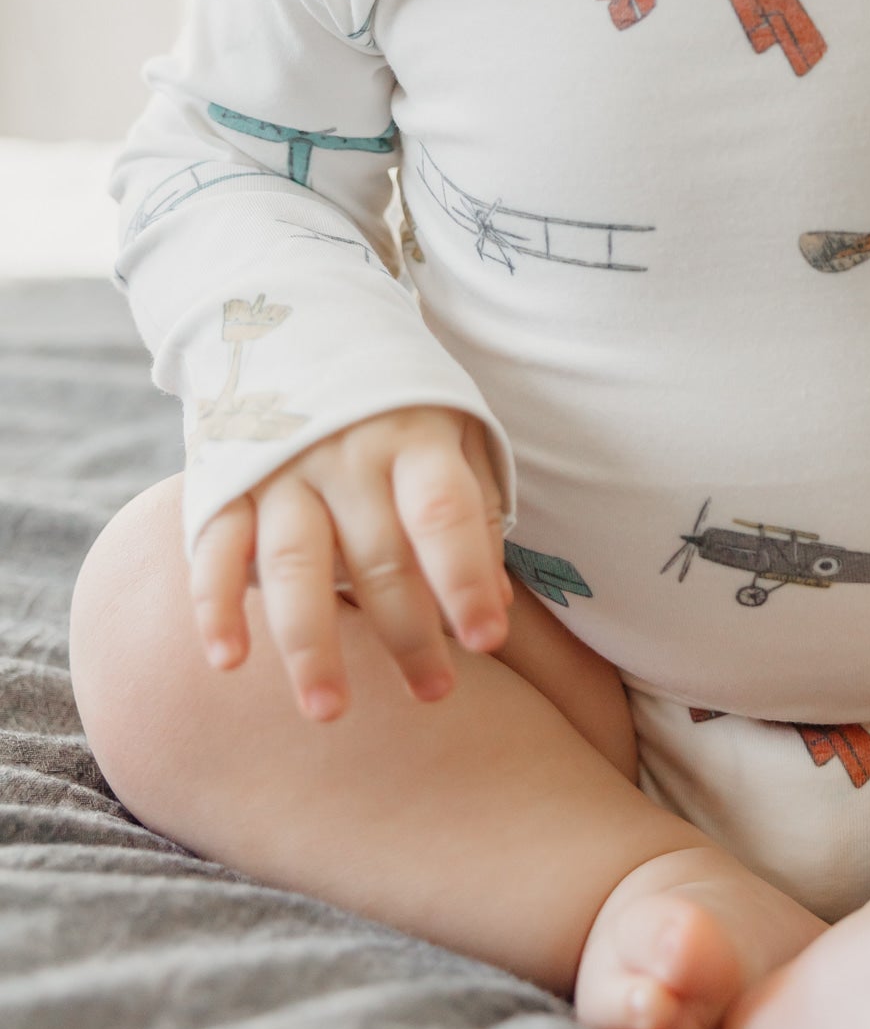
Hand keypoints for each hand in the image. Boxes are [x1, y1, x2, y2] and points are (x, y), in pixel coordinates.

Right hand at [189, 407, 511, 721]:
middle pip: (376, 556)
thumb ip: (472, 514)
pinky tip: (228, 662)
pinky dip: (215, 606)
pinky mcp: (224, 482)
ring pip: (294, 564)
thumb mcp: (454, 429)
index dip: (465, 577)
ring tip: (328, 711)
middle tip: (435, 695)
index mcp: (413, 437)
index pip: (443, 512)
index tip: (487, 640)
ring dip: (310, 642)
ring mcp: (279, 467)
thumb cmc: (397, 400)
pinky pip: (214, 549)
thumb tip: (495, 609)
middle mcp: (345, 452)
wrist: (300, 318)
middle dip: (407, 633)